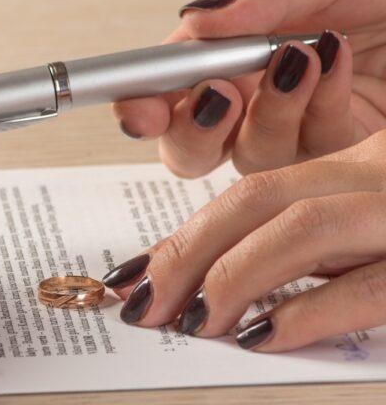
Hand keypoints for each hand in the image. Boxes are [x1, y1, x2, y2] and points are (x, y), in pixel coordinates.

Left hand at [103, 130, 385, 350]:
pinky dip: (306, 312)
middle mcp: (373, 175)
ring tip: (190, 321)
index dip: (187, 235)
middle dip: (186, 253)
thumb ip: (317, 239)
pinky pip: (366, 285)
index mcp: (356, 167)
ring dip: (229, 276)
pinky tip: (261, 336)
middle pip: (257, 200)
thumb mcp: (376, 216)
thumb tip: (231, 282)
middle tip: (140, 303)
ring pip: (299, 228)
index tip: (140, 275)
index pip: (253, 192)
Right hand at [114, 0, 385, 176]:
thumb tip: (197, 19)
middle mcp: (254, 97)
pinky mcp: (337, 158)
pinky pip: (307, 162)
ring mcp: (296, 131)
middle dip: (191, 132)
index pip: (167, 90)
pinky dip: (317, 114)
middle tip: (218, 96)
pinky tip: (336, 71)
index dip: (141, 105)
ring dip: (268, 113)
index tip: (140, 110)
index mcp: (232, 53)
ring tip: (304, 57)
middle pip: (190, 146)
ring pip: (247, 159)